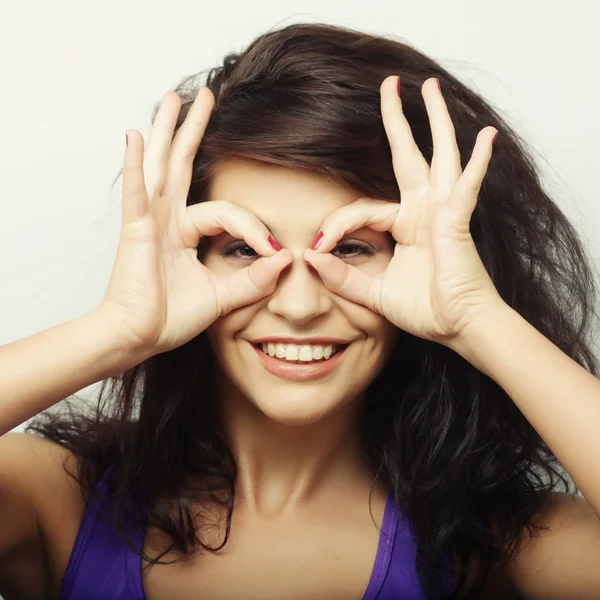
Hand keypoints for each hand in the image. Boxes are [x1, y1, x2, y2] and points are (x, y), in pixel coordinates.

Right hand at [100, 88, 291, 354]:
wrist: (139, 338)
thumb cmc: (170, 318)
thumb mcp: (223, 297)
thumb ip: (253, 279)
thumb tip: (286, 259)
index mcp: (186, 234)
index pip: (228, 214)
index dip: (255, 229)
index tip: (276, 251)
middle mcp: (168, 220)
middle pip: (183, 166)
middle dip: (196, 132)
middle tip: (207, 98)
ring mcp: (150, 221)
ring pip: (162, 167)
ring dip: (169, 130)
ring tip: (175, 98)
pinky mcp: (137, 230)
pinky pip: (137, 193)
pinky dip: (136, 165)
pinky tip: (135, 135)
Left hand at [303, 76, 504, 346]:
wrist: (459, 328)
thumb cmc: (426, 311)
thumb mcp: (374, 294)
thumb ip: (343, 277)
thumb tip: (310, 258)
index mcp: (406, 227)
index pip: (363, 209)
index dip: (337, 225)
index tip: (318, 247)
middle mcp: (425, 212)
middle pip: (408, 156)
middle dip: (398, 121)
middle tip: (390, 86)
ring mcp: (443, 213)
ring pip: (439, 156)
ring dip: (436, 120)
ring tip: (429, 87)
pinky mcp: (457, 222)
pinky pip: (466, 187)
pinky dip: (478, 163)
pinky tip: (487, 137)